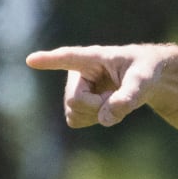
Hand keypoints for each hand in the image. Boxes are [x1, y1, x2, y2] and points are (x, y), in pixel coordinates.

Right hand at [26, 44, 177, 128]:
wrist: (147, 78)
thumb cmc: (146, 71)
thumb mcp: (143, 81)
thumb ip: (128, 98)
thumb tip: (104, 119)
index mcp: (93, 57)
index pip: (68, 57)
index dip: (49, 60)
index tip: (30, 60)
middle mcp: (78, 72)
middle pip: (75, 101)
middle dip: (96, 107)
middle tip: (115, 98)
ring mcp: (76, 88)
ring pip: (73, 114)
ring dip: (95, 114)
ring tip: (112, 100)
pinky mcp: (77, 102)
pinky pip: (76, 120)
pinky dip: (93, 120)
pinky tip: (106, 108)